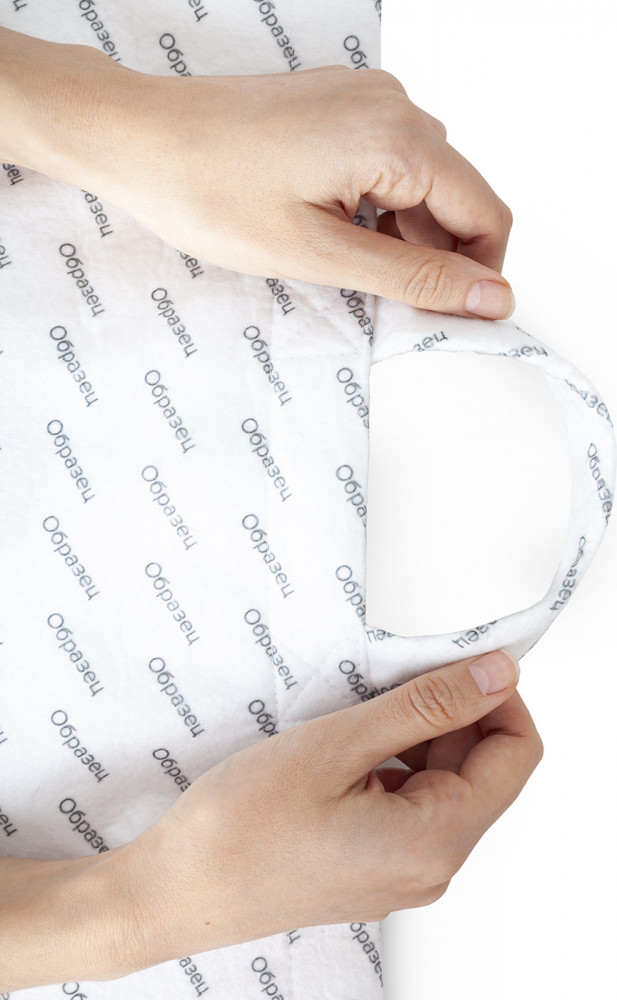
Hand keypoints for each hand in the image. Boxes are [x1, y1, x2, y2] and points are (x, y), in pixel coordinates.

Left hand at [2, 32, 514, 318]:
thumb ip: (414, 278)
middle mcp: (392, 104)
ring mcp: (364, 99)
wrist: (137, 139)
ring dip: (407, 235)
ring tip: (349, 267)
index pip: (487, 214)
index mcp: (397, 137)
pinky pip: (388, 161)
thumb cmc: (208, 191)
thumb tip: (491, 297)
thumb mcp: (320, 255)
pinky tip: (338, 234)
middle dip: (440, 257)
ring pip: (424, 181)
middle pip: (459, 196)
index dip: (481, 276)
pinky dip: (380, 207)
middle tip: (391, 305)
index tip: (457, 318)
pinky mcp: (338, 105)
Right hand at [110, 648, 541, 975]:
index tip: (458, 659)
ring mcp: (402, 872)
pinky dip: (391, 762)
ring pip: (442, 782)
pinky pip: (409, 803)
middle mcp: (431, 866)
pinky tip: (346, 746)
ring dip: (415, 735)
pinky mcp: (374, 867)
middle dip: (448, 711)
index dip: (495, 695)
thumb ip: (427, 705)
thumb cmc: (240, 828)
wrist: (175, 891)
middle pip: (480, 767)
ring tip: (355, 714)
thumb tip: (494, 674)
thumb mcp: (340, 743)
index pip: (515, 753)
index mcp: (435, 841)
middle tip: (390, 678)